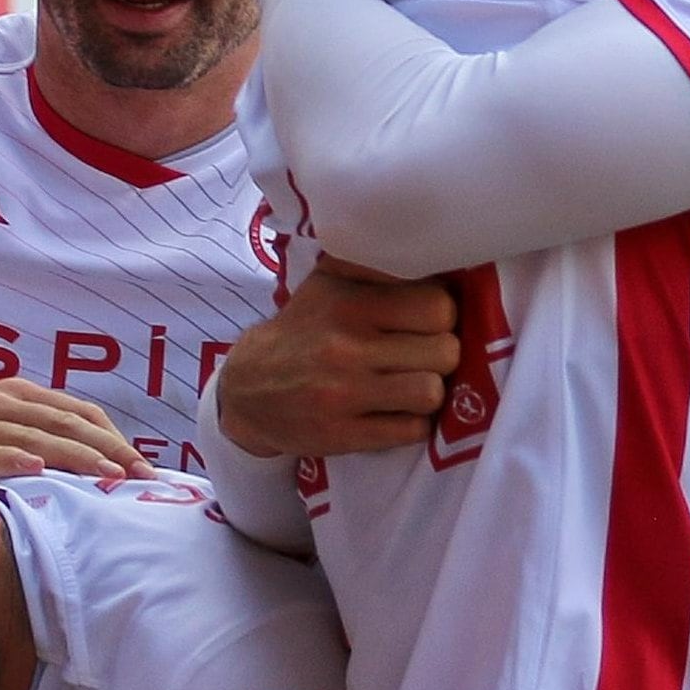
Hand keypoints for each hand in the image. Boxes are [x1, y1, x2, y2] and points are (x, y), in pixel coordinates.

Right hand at [0, 378, 144, 477]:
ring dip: (73, 454)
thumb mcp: (0, 428)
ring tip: (107, 474)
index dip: (114, 436)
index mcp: (17, 394)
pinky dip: (11, 457)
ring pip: (33, 436)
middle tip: (139, 475)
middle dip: (107, 449)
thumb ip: (39, 436)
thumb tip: (98, 464)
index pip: (78, 411)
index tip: (143, 466)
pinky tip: (36, 468)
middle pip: (64, 422)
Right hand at [212, 267, 457, 458]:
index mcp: (349, 305)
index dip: (442, 315)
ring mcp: (344, 396)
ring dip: (429, 391)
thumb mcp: (328, 283)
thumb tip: (431, 254)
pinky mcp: (342, 436)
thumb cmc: (302, 330)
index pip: (437, 308)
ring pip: (431, 393)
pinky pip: (412, 431)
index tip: (428, 321)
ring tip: (412, 384)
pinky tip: (396, 411)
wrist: (246, 390)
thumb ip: (376, 265)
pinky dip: (412, 423)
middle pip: (444, 352)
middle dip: (440, 354)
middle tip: (422, 355)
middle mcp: (346, 348)